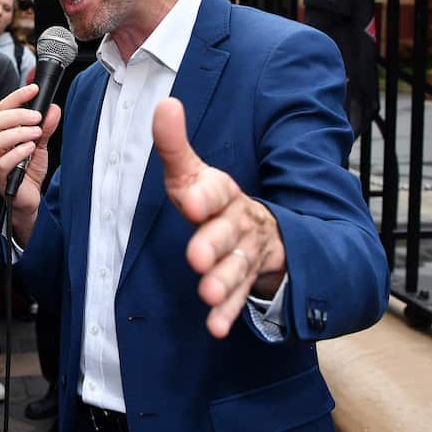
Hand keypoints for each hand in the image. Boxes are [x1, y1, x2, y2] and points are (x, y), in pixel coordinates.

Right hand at [0, 84, 61, 244]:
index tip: (34, 89)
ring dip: (19, 133)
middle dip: (17, 115)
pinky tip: (30, 150)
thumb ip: (46, 127)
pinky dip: (18, 152)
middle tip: (37, 118)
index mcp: (0, 133)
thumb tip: (53, 108)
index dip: (17, 97)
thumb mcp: (40, 146)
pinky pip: (3, 162)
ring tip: (36, 134)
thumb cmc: (28, 172)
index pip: (2, 108)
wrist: (29, 199)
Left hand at [152, 99, 285, 338]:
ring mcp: (248, 252)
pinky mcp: (250, 280)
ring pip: (237, 266)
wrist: (266, 230)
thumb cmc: (216, 201)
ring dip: (224, 281)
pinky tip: (215, 326)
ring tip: (206, 293)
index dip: (204, 195)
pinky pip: (241, 297)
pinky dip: (229, 312)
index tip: (190, 201)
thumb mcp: (194, 173)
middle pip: (228, 231)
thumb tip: (165, 105)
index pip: (216, 190)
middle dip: (214, 243)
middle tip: (196, 257)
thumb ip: (175, 145)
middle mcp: (240, 220)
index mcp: (223, 192)